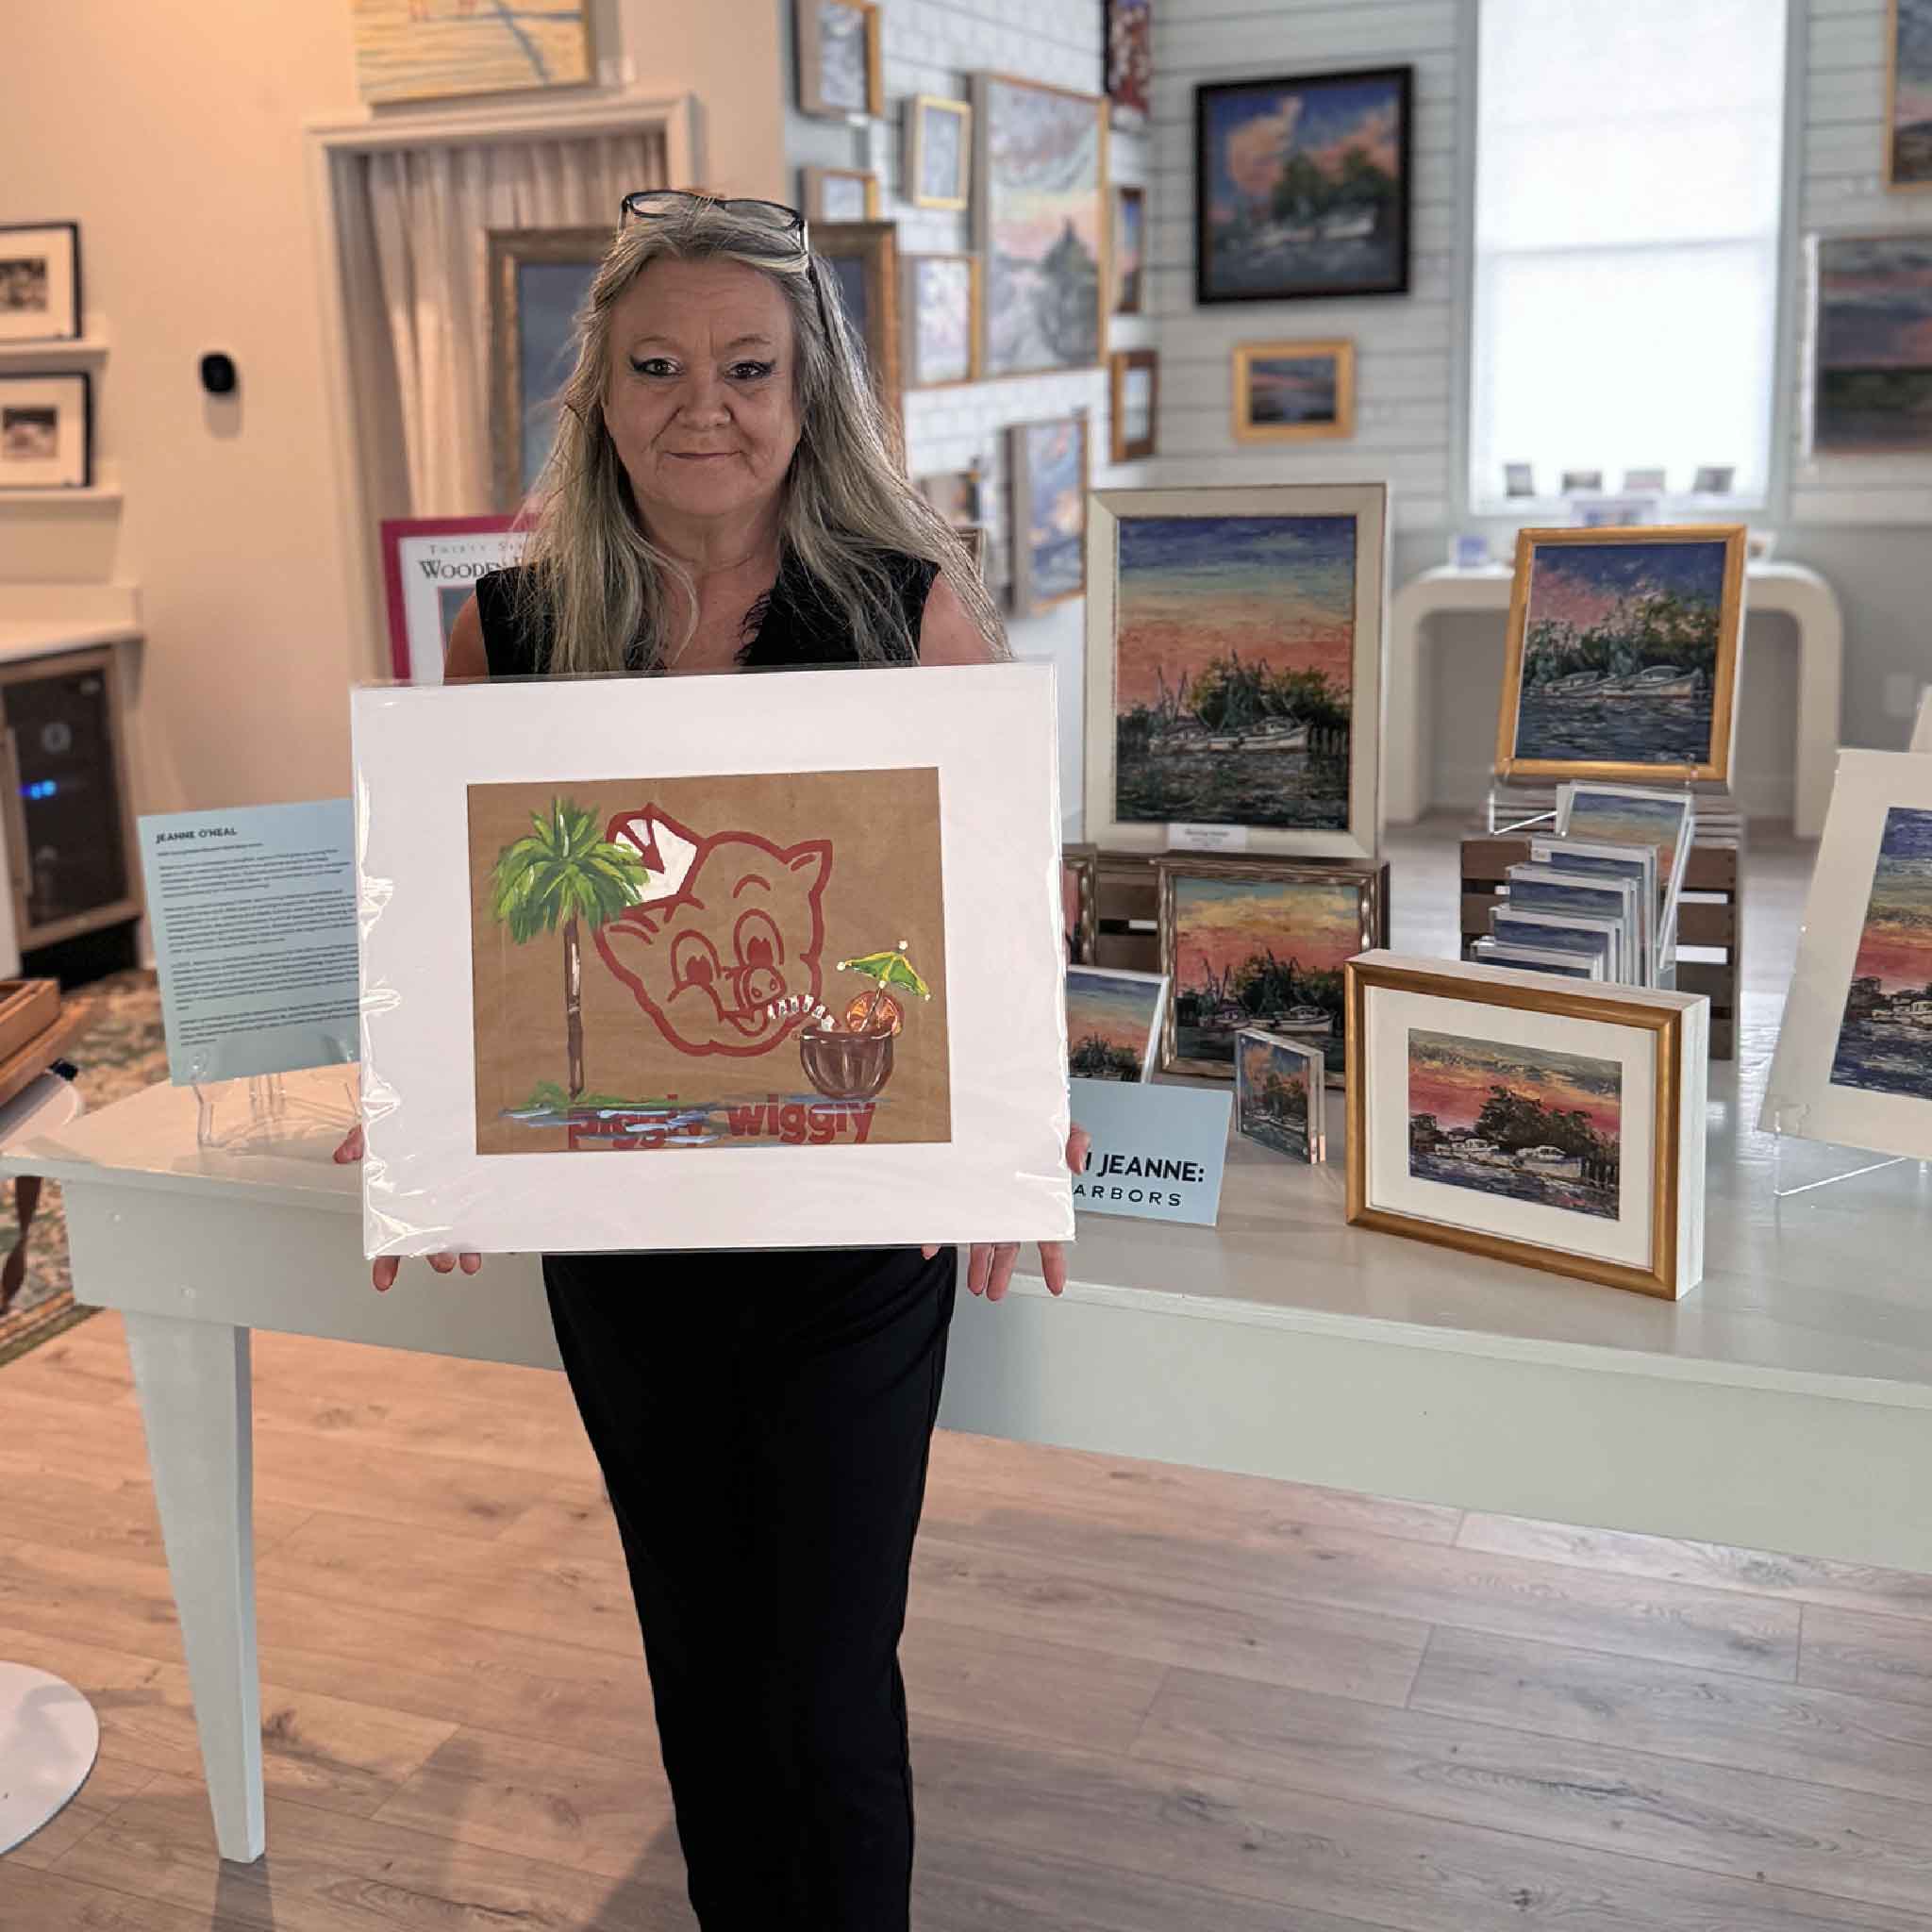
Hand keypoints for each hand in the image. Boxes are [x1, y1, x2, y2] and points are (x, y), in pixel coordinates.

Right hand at [332, 1123, 483, 1291]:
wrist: (439, 1100)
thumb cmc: (407, 1121)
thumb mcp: (379, 1128)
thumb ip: (361, 1140)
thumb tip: (345, 1153)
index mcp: (401, 1199)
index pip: (389, 1239)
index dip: (386, 1262)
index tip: (383, 1281)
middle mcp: (428, 1205)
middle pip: (428, 1240)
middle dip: (434, 1255)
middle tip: (440, 1262)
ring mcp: (453, 1199)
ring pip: (457, 1234)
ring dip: (462, 1251)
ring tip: (467, 1261)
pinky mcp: (475, 1188)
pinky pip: (481, 1213)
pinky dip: (486, 1227)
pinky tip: (490, 1236)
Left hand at [925, 1123, 1089, 1303]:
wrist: (999, 1105)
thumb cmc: (1034, 1125)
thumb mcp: (1063, 1129)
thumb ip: (1077, 1143)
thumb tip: (1078, 1164)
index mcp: (1035, 1197)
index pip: (1049, 1235)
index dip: (1053, 1261)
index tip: (1055, 1284)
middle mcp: (1010, 1204)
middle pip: (1009, 1246)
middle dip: (1002, 1272)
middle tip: (994, 1291)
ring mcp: (986, 1201)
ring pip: (982, 1239)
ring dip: (978, 1264)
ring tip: (975, 1285)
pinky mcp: (963, 1193)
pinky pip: (950, 1218)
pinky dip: (939, 1234)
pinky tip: (932, 1246)